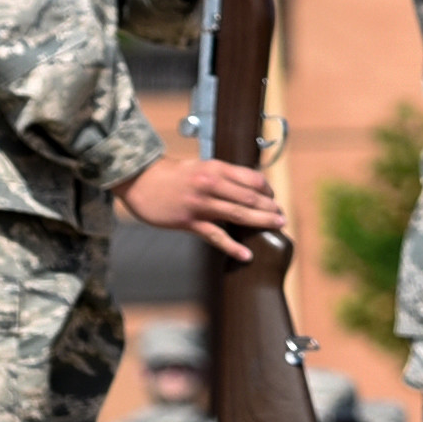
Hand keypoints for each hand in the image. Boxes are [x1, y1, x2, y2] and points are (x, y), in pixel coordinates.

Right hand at [119, 148, 290, 260]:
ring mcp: (200, 204)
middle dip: (269, 208)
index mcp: (215, 168)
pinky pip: (216, 235)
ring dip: (261, 221)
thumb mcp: (200, 167)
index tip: (273, 198)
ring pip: (238, 214)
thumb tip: (247, 187)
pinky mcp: (189, 221)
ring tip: (277, 226)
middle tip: (282, 217)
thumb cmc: (172, 175)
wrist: (140, 181)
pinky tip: (246, 254)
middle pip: (249, 197)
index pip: (251, 179)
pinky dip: (233, 246)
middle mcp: (210, 184)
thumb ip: (222, 176)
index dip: (267, 190)